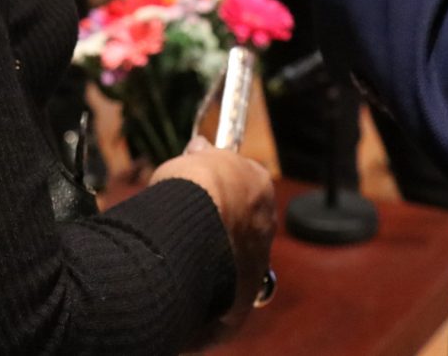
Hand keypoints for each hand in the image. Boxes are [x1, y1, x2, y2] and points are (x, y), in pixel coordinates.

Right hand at [155, 137, 274, 342]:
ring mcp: (257, 265)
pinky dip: (209, 299)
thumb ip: (202, 158)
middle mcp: (265, 227)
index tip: (199, 191)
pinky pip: (225, 301)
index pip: (246, 186)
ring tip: (182, 263)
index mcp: (260, 188)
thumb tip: (201, 147)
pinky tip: (184, 293)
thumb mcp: (193, 160)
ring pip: (236, 265)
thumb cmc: (192, 187)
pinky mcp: (242, 301)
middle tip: (188, 228)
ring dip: (215, 264)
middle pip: (244, 228)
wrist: (191, 231)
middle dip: (221, 228)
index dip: (221, 188)